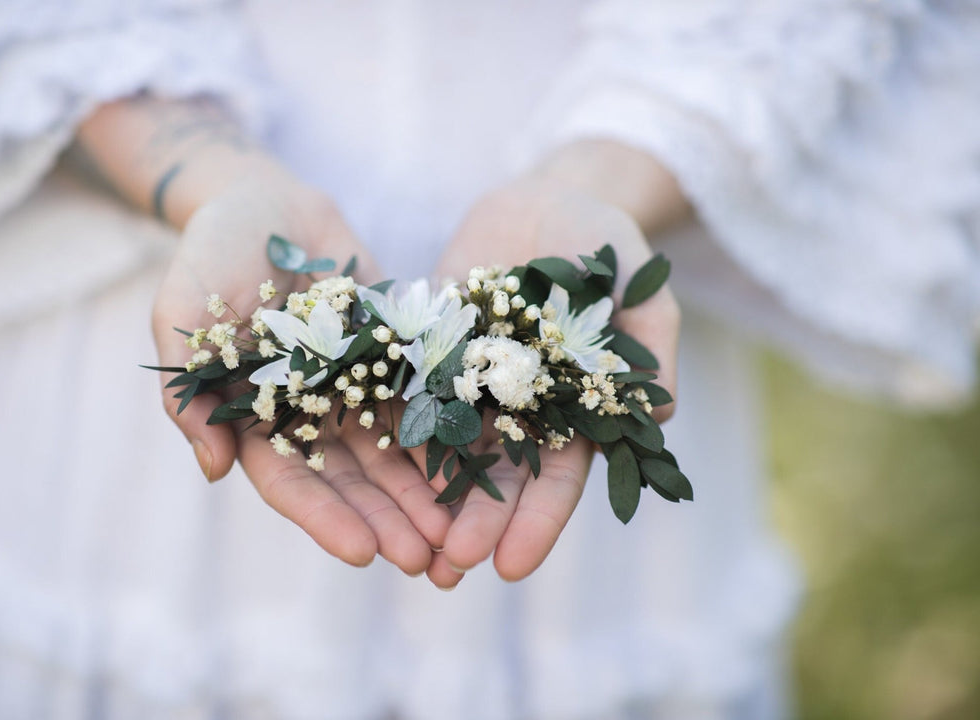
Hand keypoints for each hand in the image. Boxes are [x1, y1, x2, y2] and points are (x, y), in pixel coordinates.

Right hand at [78, 98, 450, 573]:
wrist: (267, 199)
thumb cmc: (211, 250)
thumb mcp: (182, 311)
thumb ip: (189, 388)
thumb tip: (211, 469)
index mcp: (254, 417)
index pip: (290, 481)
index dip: (325, 519)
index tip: (363, 555)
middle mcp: (307, 414)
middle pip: (351, 481)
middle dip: (388, 522)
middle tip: (428, 563)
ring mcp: (350, 388)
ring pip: (392, 454)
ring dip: (423, 497)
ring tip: (460, 536)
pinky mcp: (389, 357)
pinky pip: (420, 401)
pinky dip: (445, 436)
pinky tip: (478, 468)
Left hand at [427, 143, 684, 586]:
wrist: (546, 200)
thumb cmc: (607, 247)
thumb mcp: (643, 293)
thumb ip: (650, 352)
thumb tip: (661, 416)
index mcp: (570, 411)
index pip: (557, 480)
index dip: (536, 524)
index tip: (512, 567)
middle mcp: (516, 409)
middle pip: (494, 478)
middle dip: (473, 524)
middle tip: (446, 568)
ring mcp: (469, 381)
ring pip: (445, 450)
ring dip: (426, 500)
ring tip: (403, 547)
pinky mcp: (429, 350)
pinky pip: (407, 395)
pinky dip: (391, 433)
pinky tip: (367, 472)